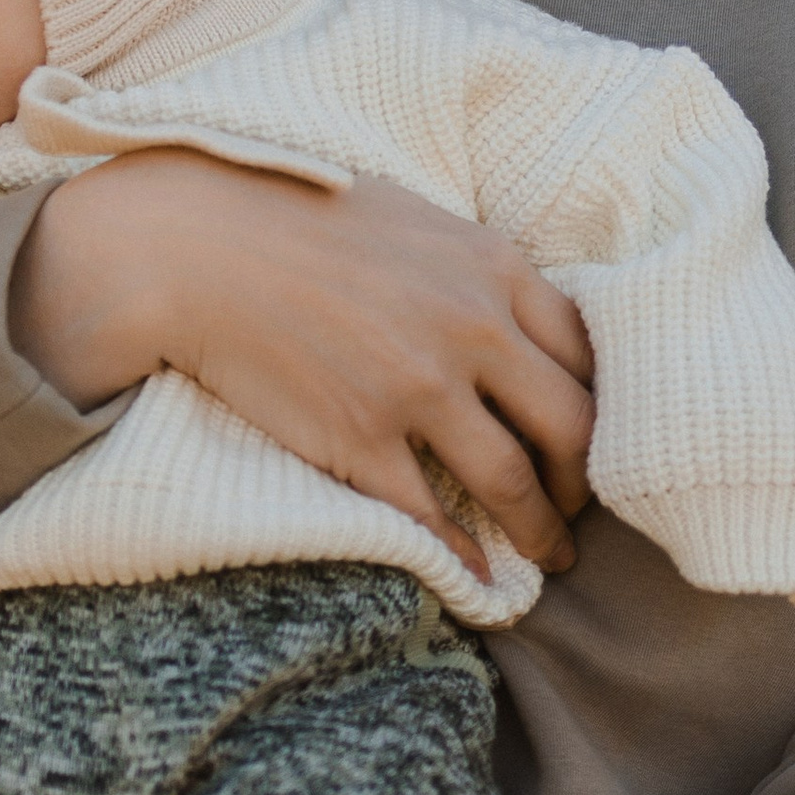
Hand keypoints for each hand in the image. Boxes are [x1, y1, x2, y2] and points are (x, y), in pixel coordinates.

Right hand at [11, 153, 593, 573]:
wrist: (193, 247)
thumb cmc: (293, 217)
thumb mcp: (412, 217)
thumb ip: (472, 267)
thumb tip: (511, 308)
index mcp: (493, 268)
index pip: (586, 353)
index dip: (601, 407)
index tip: (595, 439)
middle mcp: (472, 328)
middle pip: (571, 426)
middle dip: (586, 482)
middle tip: (580, 511)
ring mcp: (418, 388)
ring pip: (513, 482)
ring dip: (541, 532)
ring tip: (549, 558)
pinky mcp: (361, 438)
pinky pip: (430, 516)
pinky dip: (461, 557)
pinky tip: (475, 577)